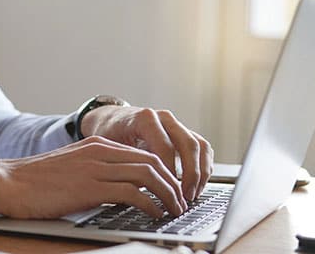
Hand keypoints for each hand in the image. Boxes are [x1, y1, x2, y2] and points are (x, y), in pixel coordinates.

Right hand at [0, 136, 185, 219]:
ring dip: (167, 194)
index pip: (142, 154)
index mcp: (97, 145)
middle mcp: (100, 152)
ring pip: (147, 175)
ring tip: (175, 209)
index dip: (164, 172)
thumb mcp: (73, 168)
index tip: (173, 189)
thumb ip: (97, 173)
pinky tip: (154, 213)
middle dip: (172, 182)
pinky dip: (150, 203)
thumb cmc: (36, 181)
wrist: (10, 182)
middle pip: (151, 161)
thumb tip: (122, 192)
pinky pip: (132, 193)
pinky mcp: (90, 187)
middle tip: (181, 201)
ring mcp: (96, 168)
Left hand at [81, 105, 212, 201]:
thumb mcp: (111, 148)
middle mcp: (164, 118)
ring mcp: (176, 124)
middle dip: (191, 174)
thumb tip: (141, 189)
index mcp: (145, 119)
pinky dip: (204, 167)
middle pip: (189, 144)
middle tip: (185, 196)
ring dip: (201, 172)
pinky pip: (202, 148)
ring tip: (193, 194)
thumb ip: (127, 163)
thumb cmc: (110, 134)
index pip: (166, 146)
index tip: (169, 191)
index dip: (170, 171)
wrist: (112, 120)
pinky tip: (197, 185)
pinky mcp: (184, 133)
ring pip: (200, 146)